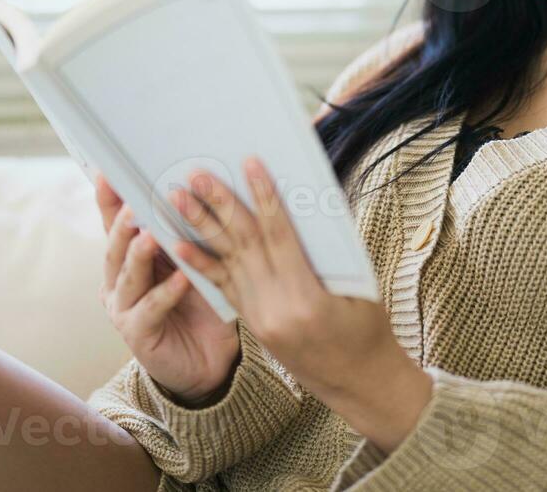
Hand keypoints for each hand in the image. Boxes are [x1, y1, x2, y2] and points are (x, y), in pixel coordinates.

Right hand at [95, 173, 241, 405]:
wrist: (209, 359)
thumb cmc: (200, 303)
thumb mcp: (192, 262)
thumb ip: (184, 235)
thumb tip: (191, 189)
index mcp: (129, 258)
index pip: (116, 224)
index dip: (109, 200)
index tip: (108, 174)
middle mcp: (119, 281)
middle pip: (115, 247)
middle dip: (122, 224)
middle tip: (133, 203)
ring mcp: (124, 308)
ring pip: (128, 276)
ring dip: (138, 254)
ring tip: (149, 235)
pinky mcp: (138, 334)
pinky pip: (150, 308)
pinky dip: (166, 292)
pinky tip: (181, 278)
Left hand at [167, 157, 433, 451]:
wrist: (359, 383)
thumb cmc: (368, 330)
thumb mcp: (359, 287)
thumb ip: (326, 251)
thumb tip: (301, 204)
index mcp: (307, 299)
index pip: (279, 236)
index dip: (264, 197)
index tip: (249, 164)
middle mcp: (275, 309)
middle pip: (244, 245)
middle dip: (219, 205)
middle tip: (197, 174)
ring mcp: (259, 319)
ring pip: (226, 262)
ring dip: (200, 227)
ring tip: (178, 198)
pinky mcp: (252, 324)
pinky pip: (223, 287)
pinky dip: (200, 262)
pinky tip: (179, 242)